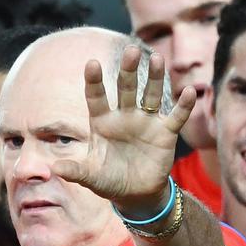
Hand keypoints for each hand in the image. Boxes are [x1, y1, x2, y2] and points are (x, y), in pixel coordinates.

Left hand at [51, 45, 194, 214]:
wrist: (134, 194)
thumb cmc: (108, 180)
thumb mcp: (91, 177)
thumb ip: (76, 171)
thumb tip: (55, 168)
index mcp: (102, 122)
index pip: (96, 97)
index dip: (94, 81)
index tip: (92, 63)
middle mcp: (124, 116)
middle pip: (126, 88)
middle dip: (129, 70)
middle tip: (131, 50)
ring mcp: (146, 122)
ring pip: (151, 95)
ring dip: (156, 78)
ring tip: (158, 59)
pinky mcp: (165, 133)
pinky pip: (176, 116)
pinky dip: (184, 105)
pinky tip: (190, 91)